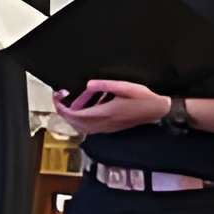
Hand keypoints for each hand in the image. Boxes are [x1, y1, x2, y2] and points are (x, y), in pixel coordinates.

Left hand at [55, 79, 169, 133]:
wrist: (156, 110)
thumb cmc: (143, 98)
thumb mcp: (124, 86)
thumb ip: (104, 85)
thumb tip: (88, 84)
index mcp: (105, 113)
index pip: (76, 114)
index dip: (63, 107)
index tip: (58, 97)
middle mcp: (104, 123)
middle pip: (75, 123)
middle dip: (63, 112)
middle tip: (58, 99)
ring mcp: (107, 128)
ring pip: (81, 127)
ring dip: (72, 117)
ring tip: (68, 104)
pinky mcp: (110, 129)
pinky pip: (89, 128)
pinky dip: (81, 121)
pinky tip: (84, 110)